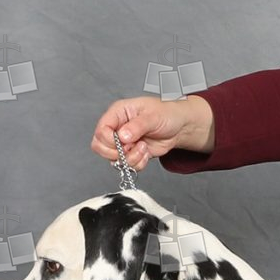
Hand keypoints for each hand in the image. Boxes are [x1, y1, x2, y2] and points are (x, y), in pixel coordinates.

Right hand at [93, 94, 211, 170]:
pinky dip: (137, 163)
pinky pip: (126, 165)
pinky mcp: (131, 153)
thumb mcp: (153, 116)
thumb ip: (137, 126)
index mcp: (118, 113)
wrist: (179, 127)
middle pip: (100, 146)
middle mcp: (118, 128)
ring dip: (130, 158)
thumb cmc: (167, 114)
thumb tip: (122, 135)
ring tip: (143, 148)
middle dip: (116, 152)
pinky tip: (146, 153)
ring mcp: (123, 142)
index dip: (109, 140)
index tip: (124, 141)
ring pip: (113, 159)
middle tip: (133, 146)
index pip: (101, 130)